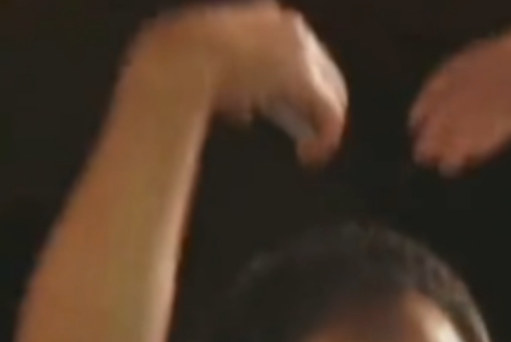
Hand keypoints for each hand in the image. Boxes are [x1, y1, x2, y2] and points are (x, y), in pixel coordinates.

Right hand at [132, 1, 346, 163]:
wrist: (181, 60)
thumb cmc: (180, 62)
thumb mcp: (208, 65)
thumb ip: (232, 86)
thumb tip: (244, 114)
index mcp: (268, 15)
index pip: (299, 47)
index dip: (295, 78)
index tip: (283, 101)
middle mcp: (292, 28)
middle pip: (322, 68)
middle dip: (313, 102)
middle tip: (305, 131)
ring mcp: (302, 53)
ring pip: (331, 92)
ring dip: (321, 123)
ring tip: (309, 148)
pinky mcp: (306, 82)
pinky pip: (330, 114)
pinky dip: (324, 139)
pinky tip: (309, 157)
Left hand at [409, 29, 510, 174]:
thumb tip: (472, 110)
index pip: (466, 64)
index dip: (436, 91)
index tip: (415, 119)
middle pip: (469, 84)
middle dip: (440, 118)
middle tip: (420, 148)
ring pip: (486, 103)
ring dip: (457, 135)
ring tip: (439, 162)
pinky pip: (510, 118)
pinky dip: (485, 139)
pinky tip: (469, 158)